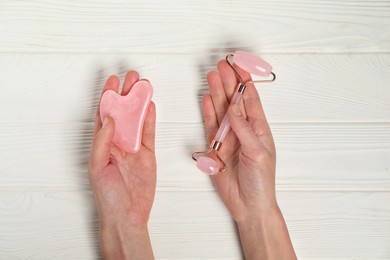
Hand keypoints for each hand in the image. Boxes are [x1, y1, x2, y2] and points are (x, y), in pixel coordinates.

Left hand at [89, 71, 155, 258]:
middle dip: (127, 94)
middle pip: (122, 112)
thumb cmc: (107, 195)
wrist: (126, 215)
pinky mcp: (147, 154)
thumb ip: (103, 141)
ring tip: (144, 85)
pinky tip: (151, 106)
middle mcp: (117, 142)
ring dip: (140, 103)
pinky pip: (149, 133)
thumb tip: (110, 119)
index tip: (112, 81)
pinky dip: (150, 119)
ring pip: (137, 119)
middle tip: (132, 77)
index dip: (108, 96)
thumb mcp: (97, 166)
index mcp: (102, 143)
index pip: (104, 114)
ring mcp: (133, 147)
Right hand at [202, 60, 275, 221]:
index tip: (240, 65)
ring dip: (216, 94)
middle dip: (228, 83)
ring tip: (211, 77)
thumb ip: (243, 128)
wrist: (248, 204)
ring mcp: (229, 138)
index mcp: (259, 129)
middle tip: (221, 66)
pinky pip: (210, 126)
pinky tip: (206, 99)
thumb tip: (235, 106)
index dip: (245, 81)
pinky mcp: (216, 148)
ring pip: (221, 111)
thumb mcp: (257, 152)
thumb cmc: (261, 181)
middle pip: (234, 101)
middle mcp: (243, 130)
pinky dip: (208, 113)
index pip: (251, 99)